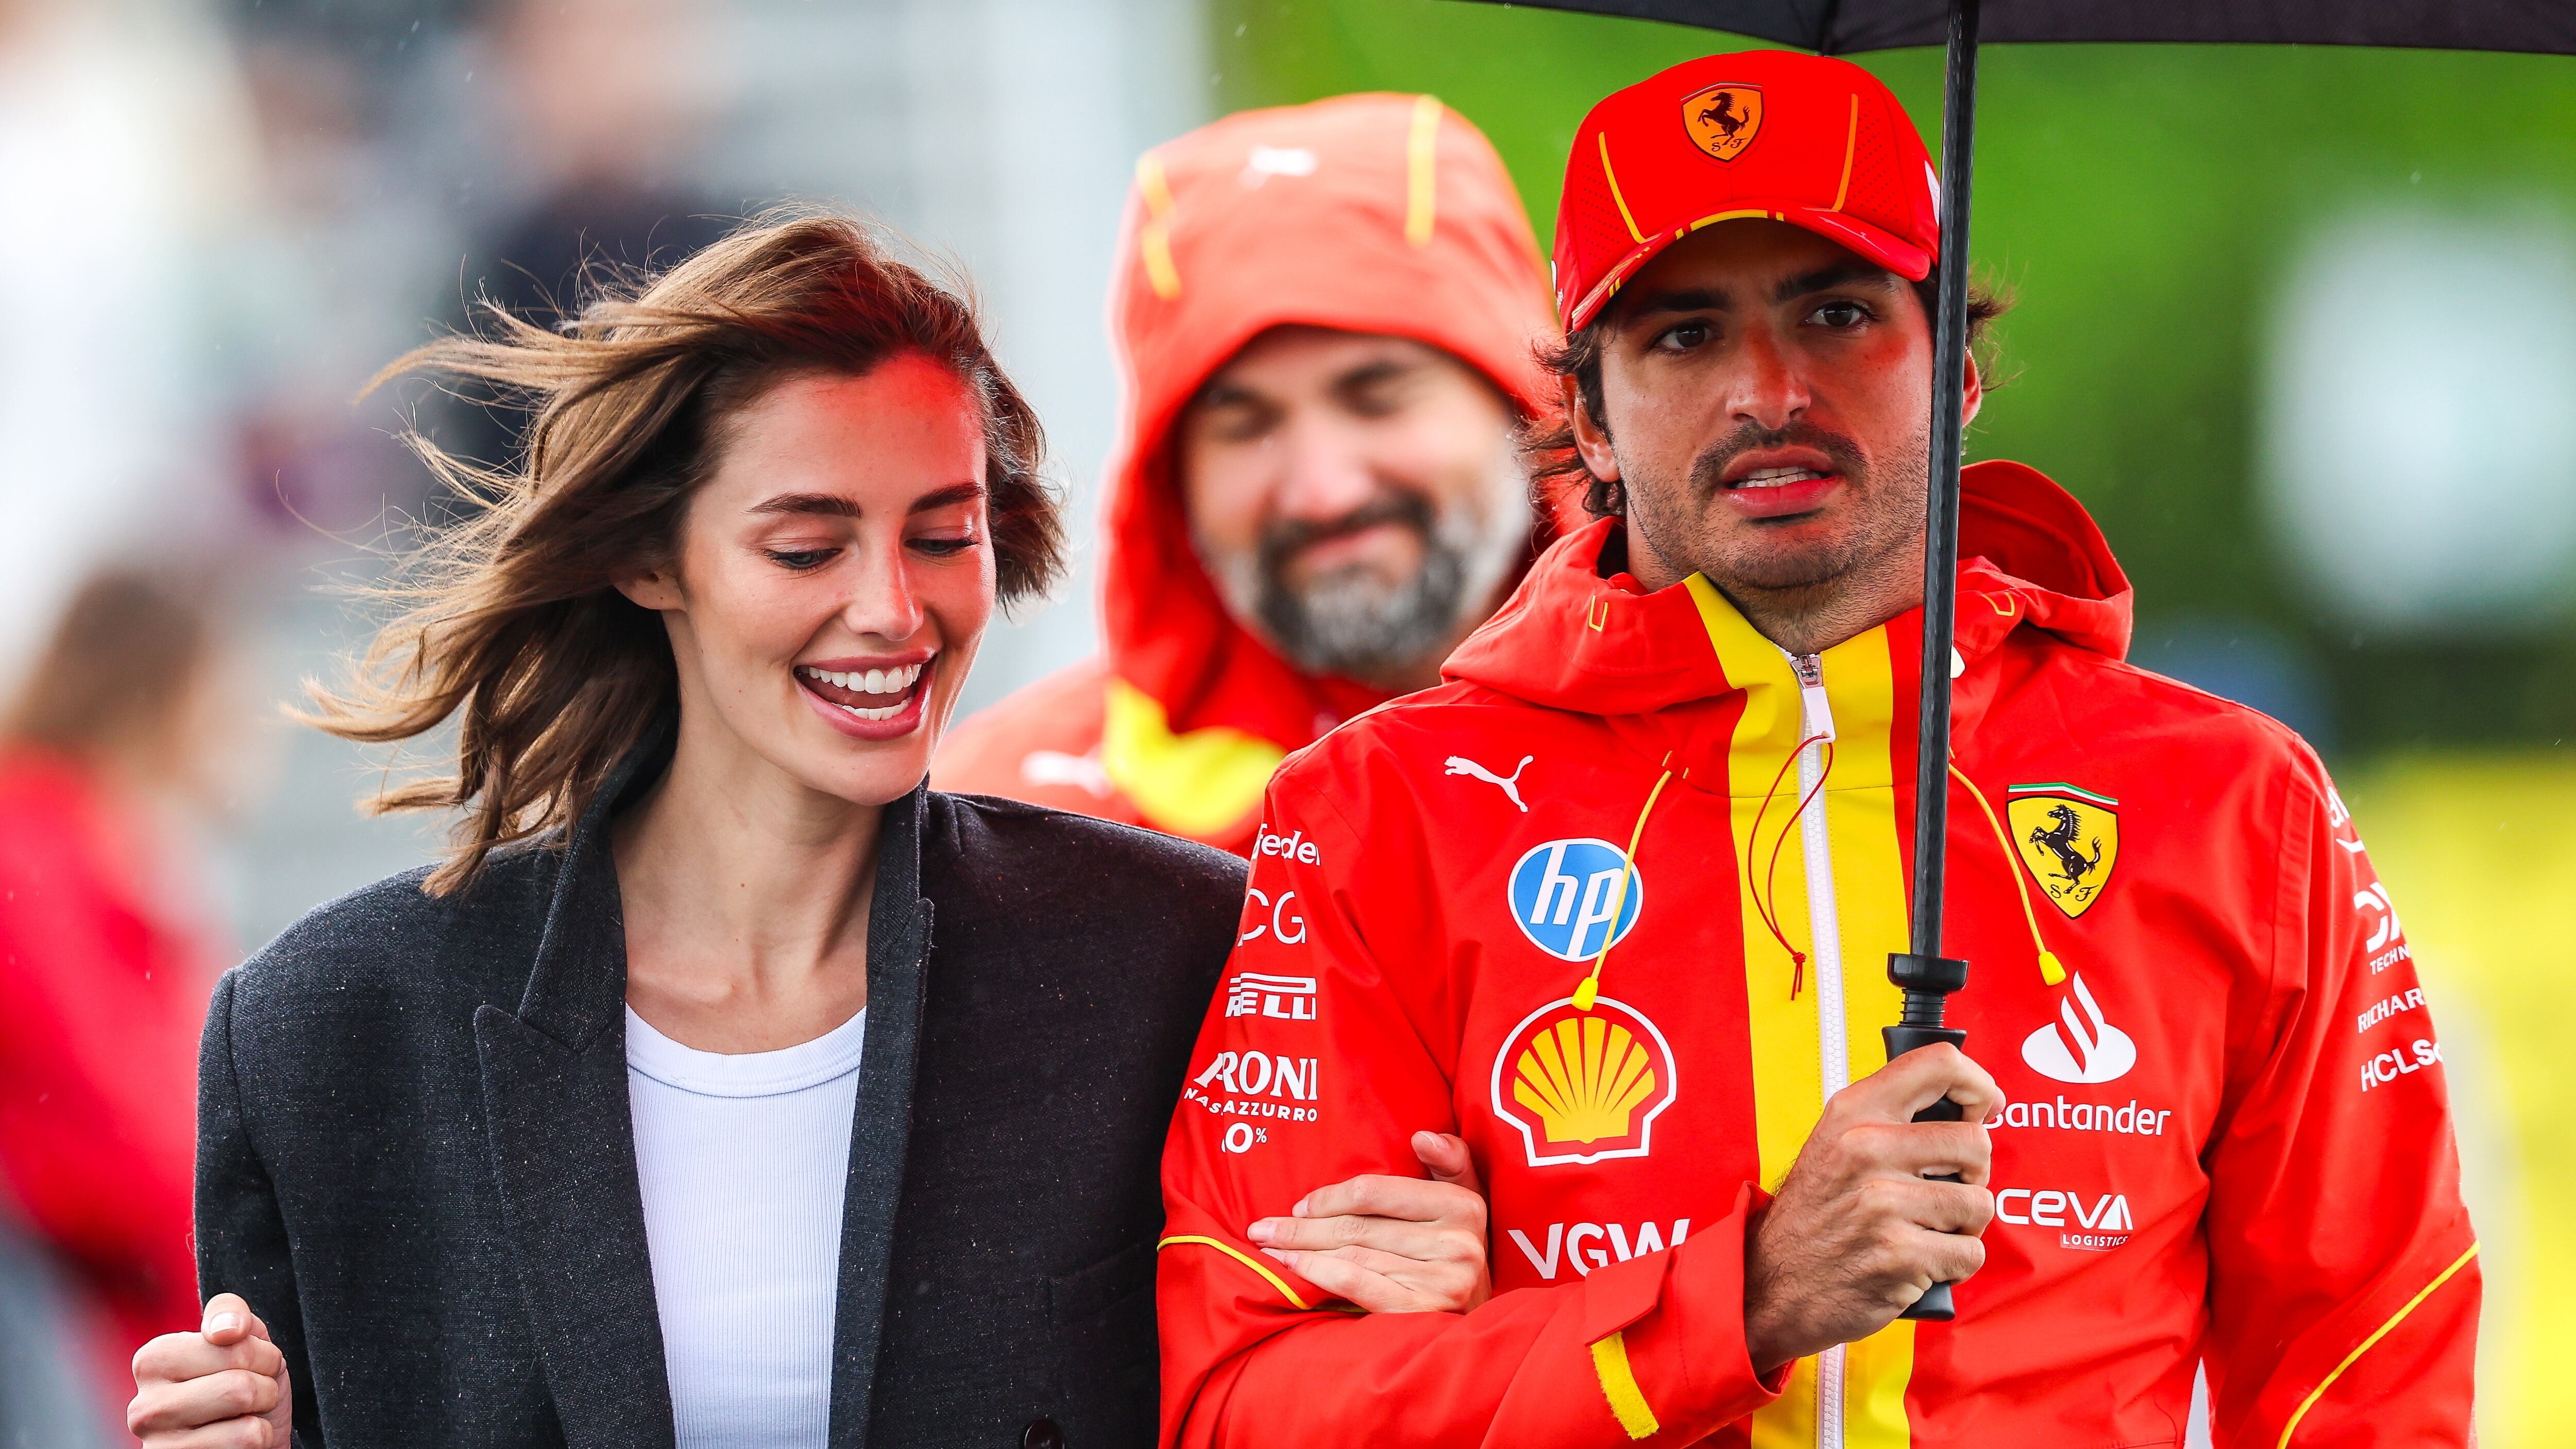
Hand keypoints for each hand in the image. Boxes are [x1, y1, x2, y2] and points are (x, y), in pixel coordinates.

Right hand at [130, 1292, 292, 1447]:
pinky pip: (248, 1445)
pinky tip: (235, 1444)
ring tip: (243, 1420)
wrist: (246, 1442)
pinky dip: (261, 1441)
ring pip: (246, 1424)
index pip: (230, 1341)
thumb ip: (230, 1314)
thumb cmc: (242, 1390)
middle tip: (251, 1397)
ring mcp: (158, 1447)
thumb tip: (224, 1329)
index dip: (260, 1353)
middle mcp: (143, 1408)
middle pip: (239, 1385)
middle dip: (265, 1387)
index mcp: (152, 1361)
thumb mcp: (244, 1341)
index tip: (249, 1365)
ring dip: (263, 1418)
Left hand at [1247, 1131, 1490, 1312]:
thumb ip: (1450, 1162)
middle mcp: (1457, 1242)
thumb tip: (1422, 1136)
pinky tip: (1294, 1269)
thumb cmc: (1454, 1253)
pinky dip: (1320, 1273)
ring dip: (1302, 1250)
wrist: (1475, 1325)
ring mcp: (1442, 1280)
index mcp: (1462, 1205)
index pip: (1376, 1191)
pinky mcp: (1425, 1311)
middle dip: (1303, 1227)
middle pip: (1358, 1226)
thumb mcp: (1464, 1201)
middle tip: (1262, 1228)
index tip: (1300, 1206)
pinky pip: (1359, 1283)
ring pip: (1353, 1255)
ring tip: (1269, 1249)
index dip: (1331, 1197)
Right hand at [1743, 1044, 2000, 1372]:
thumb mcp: (1836, 1142)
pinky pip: (1970, 1252)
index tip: (1983, 1107)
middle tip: (1942, 1190)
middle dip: (1973, 1174)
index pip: (1940, 1064)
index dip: (1978, 1084)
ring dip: (1963, 1225)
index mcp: (1854, 1111)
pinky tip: (1919, 1261)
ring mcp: (1882, 1203)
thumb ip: (1892, 1116)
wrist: (1774, 1285)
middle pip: (1976, 1142)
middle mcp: (1866, 1149)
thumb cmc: (1816, 1214)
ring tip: (1925, 1229)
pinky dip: (1954, 1264)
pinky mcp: (1899, 1254)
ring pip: (1980, 1203)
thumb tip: (1972, 1103)